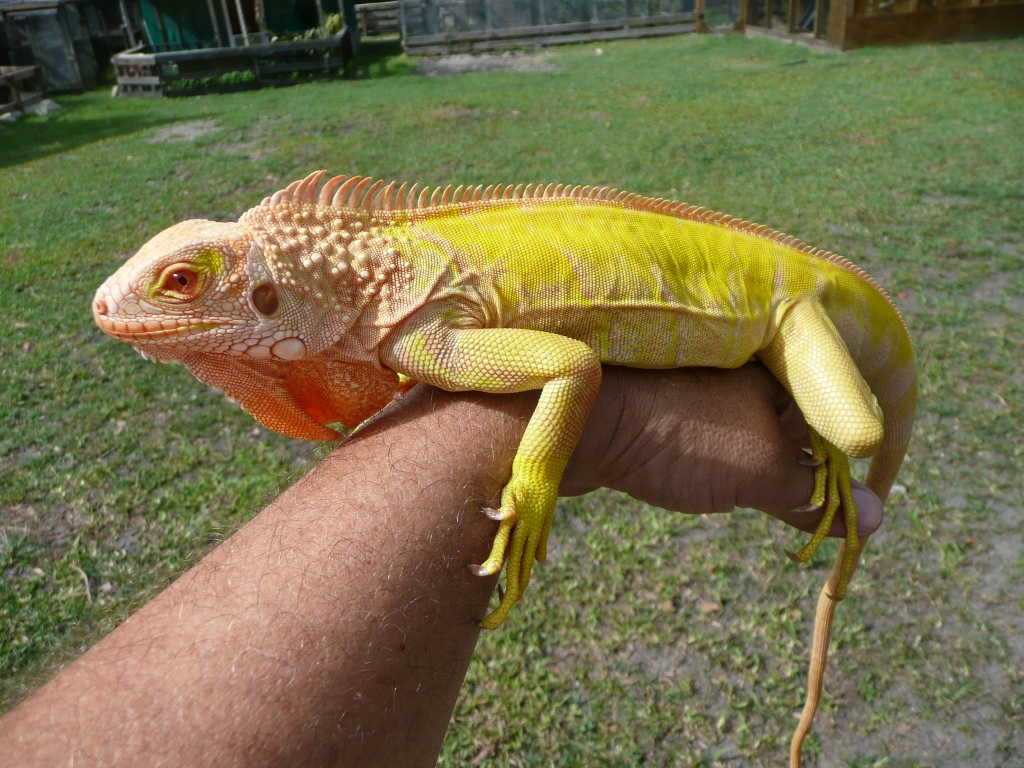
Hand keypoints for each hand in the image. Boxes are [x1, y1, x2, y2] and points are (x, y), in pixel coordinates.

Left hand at [560, 364, 883, 537]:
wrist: (578, 422)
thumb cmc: (679, 437)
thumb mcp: (760, 471)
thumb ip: (814, 495)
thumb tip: (875, 520)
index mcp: (779, 371)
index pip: (832, 422)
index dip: (843, 471)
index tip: (847, 513)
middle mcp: (743, 369)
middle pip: (792, 428)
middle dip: (798, 472)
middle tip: (801, 514)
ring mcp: (699, 386)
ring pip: (746, 432)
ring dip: (754, 469)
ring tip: (745, 495)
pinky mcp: (663, 406)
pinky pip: (706, 434)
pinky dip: (714, 462)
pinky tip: (698, 479)